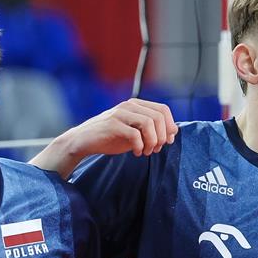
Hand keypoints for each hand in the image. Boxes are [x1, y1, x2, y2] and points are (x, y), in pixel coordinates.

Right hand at [33, 98, 176, 177]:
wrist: (83, 141)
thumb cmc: (111, 137)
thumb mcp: (134, 132)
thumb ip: (152, 129)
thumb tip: (174, 132)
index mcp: (136, 105)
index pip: (163, 109)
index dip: (169, 127)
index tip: (166, 142)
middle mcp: (129, 105)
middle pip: (159, 117)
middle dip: (161, 137)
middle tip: (155, 149)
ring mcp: (120, 114)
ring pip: (149, 123)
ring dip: (152, 142)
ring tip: (146, 152)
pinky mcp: (112, 125)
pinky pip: (135, 134)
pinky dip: (140, 146)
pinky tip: (136, 153)